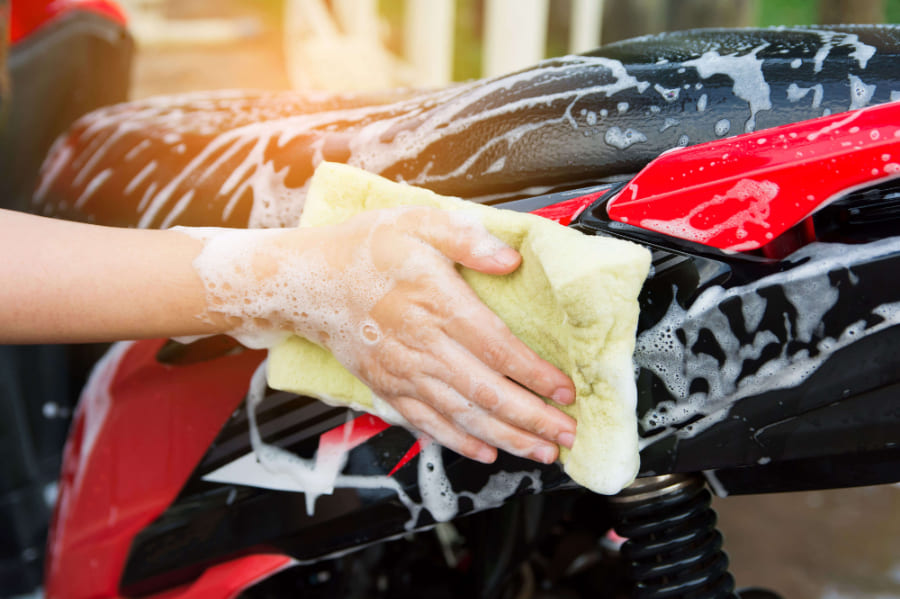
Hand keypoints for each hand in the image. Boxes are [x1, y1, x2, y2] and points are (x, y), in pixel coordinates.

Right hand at [192, 207, 577, 463]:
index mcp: (436, 304)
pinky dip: (458, 441)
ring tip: (540, 451)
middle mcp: (422, 346)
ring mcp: (403, 372)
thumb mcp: (417, 222)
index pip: (498, 348)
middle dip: (533, 418)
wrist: (308, 280)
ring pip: (462, 414)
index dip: (535, 374)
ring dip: (506, 437)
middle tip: (567, 434)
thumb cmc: (363, 250)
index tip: (566, 390)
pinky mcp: (386, 386)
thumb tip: (509, 258)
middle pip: (487, 392)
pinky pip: (427, 422)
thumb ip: (466, 238)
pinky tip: (485, 451)